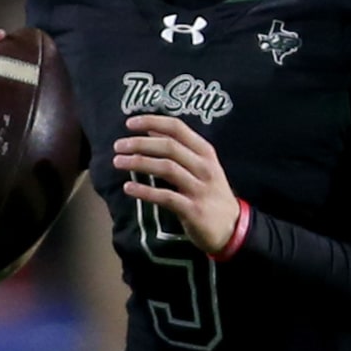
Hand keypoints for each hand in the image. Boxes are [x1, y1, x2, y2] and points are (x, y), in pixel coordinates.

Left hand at [112, 114, 239, 254]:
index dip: (152, 121)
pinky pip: (166, 197)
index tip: (129, 123)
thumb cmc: (211, 192)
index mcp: (205, 151)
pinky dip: (145, 191)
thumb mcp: (202, 165)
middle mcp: (204, 166)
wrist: (233, 228)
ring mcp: (200, 188)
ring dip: (139, 163)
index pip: (177, 127)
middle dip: (140, 143)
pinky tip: (128, 188)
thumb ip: (179, 147)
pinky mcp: (193, 210)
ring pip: (166, 168)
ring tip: (118, 162)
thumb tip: (151, 129)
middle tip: (118, 145)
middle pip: (169, 147)